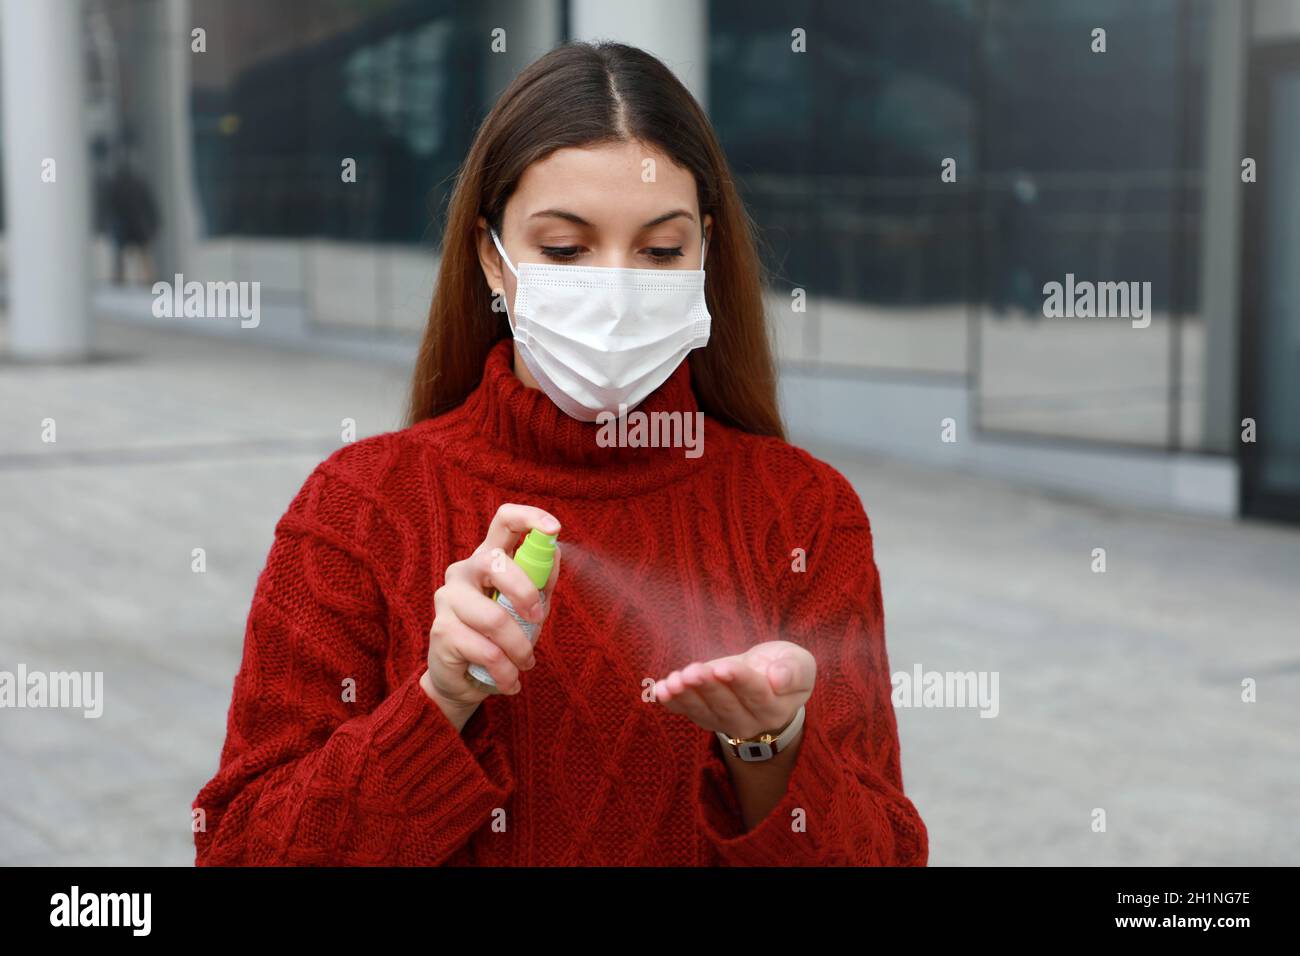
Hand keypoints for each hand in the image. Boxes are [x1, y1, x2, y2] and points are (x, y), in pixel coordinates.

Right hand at [422, 503, 560, 718]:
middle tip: (538, 620)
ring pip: (495, 618)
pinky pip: (487, 651)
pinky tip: (508, 681)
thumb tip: (556, 553)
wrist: (463, 681)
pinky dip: (506, 671)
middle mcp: (463, 571)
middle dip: (526, 594)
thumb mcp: (528, 609)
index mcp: (488, 558)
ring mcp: (448, 599)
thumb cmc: (499, 638)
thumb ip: (541, 582)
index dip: (530, 518)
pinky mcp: (441, 630)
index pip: (504, 521)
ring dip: (520, 648)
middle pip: (495, 562)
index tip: (554, 528)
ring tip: (525, 664)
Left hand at [652, 640, 814, 739]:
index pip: (756, 695)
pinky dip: (671, 701)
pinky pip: (685, 711)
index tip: (722, 667)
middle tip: (693, 671)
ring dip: (685, 695)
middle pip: (725, 704)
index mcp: (776, 708)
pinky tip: (659, 690)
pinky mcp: (703, 715)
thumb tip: (778, 679)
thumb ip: (794, 671)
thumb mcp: (799, 663)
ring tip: (674, 681)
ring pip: (702, 711)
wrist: (766, 679)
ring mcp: (723, 722)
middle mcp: (749, 722)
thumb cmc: (783, 666)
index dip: (738, 681)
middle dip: (707, 686)